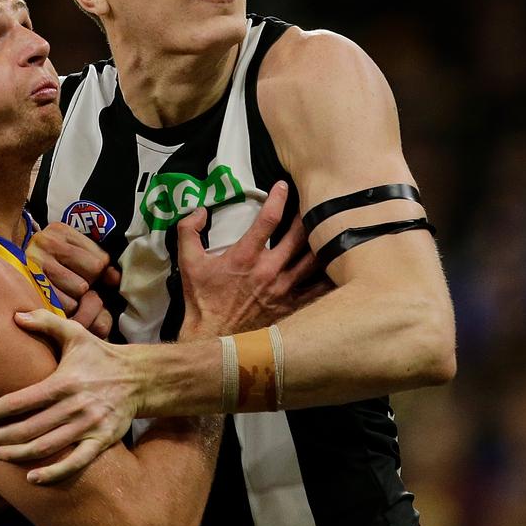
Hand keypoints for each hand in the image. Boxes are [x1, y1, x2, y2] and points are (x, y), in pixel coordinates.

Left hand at [0, 309, 139, 483]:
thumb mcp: (76, 333)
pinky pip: (76, 463)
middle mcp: (74, 406)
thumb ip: (46, 322)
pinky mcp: (102, 441)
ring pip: (45, 448)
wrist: (141, 377)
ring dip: (16, 454)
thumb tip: (15, 315)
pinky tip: (32, 479)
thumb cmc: (101, 355)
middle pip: (27, 429)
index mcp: (63, 382)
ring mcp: (88, 426)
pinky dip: (54, 473)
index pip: (20, 401)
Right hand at [27, 222, 118, 337]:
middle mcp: (47, 243)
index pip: (100, 260)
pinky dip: (64, 308)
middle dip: (87, 284)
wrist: (3, 263)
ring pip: (78, 291)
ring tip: (64, 291)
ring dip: (76, 298)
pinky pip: (62, 305)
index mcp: (61, 231)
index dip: (99, 271)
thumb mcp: (72, 252)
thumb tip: (115, 279)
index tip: (88, 273)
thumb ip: (98, 262)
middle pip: (91, 275)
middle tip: (74, 283)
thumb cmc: (49, 262)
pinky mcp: (30, 286)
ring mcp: (35, 264)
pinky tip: (56, 300)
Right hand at [177, 181, 325, 337]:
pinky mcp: (293, 306)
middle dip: (307, 214)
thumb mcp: (188, 263)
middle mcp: (269, 271)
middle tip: (312, 201)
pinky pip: (319, 288)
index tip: (283, 185)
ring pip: (314, 259)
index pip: (268, 219)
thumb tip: (199, 210)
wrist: (214, 339)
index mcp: (245, 257)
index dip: (278, 197)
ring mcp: (284, 289)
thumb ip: (188, 231)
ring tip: (328, 226)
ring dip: (321, 240)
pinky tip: (337, 262)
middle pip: (299, 234)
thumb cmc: (202, 301)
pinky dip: (330, 274)